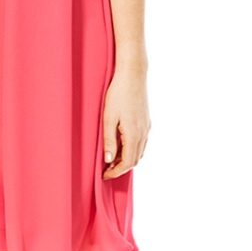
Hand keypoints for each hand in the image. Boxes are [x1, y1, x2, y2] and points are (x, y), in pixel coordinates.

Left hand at [102, 65, 150, 179]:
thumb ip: (109, 141)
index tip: (105, 175)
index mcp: (134, 134)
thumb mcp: (108, 118)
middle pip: (135, 159)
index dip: (116, 172)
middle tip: (106, 169)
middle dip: (121, 167)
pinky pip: (142, 141)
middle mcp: (143, 133)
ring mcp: (147, 127)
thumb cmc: (118, 94)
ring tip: (112, 158)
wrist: (133, 75)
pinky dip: (133, 149)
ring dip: (127, 158)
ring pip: (140, 151)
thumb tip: (109, 161)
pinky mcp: (147, 120)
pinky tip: (122, 144)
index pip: (128, 163)